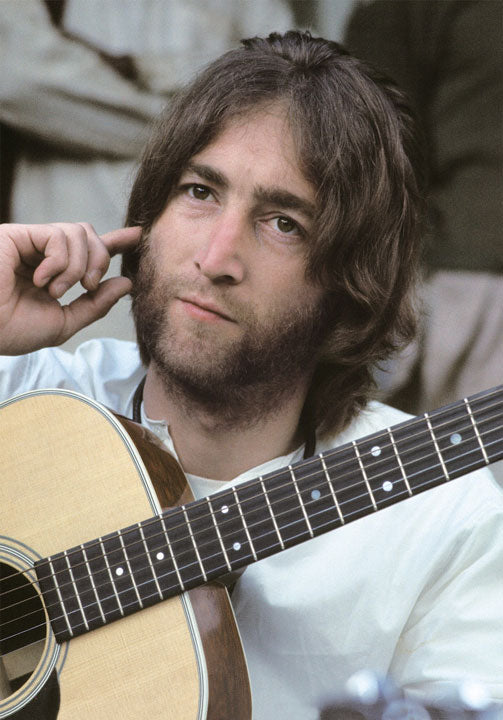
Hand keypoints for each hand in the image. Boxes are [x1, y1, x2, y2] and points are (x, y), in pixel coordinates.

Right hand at [0, 222, 140, 354]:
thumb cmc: (11, 330)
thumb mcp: (63, 323)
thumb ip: (94, 304)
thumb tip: (125, 283)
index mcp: (52, 274)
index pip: (89, 250)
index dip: (114, 242)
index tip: (138, 236)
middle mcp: (42, 254)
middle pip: (91, 236)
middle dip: (101, 259)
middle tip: (89, 286)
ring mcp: (30, 242)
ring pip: (80, 232)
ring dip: (78, 265)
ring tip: (57, 289)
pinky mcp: (18, 234)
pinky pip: (60, 235)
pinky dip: (60, 261)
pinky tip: (41, 280)